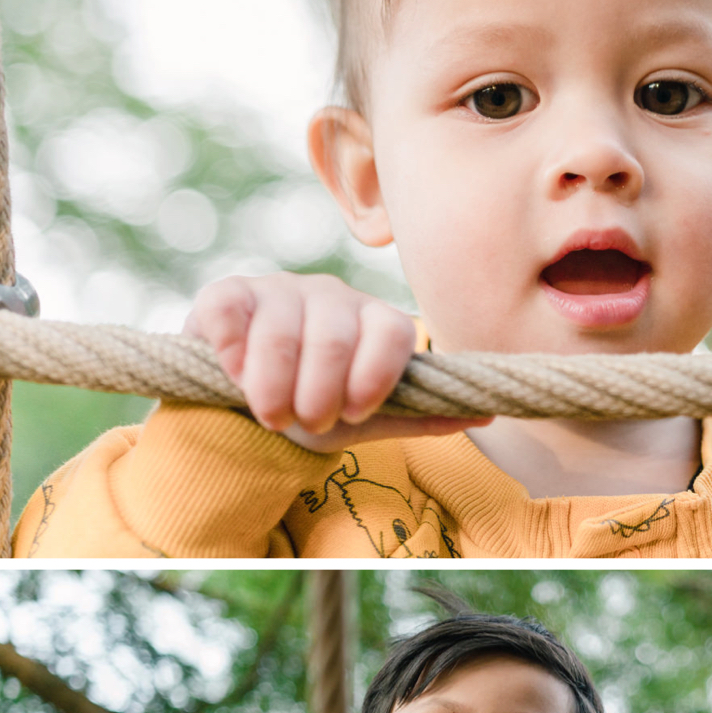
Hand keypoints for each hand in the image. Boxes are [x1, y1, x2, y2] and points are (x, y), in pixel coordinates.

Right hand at [185, 272, 484, 451]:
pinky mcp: (227, 295)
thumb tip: (484, 411)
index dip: (374, 376)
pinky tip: (233, 375)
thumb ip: (415, 414)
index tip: (352, 413)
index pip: (391, 332)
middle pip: (334, 336)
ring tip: (269, 413)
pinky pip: (228, 311)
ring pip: (279, 331)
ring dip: (271, 386)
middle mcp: (330, 297)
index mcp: (371, 320)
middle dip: (317, 393)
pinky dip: (230, 352)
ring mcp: (278, 291)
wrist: (245, 404)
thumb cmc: (311, 405)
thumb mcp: (363, 420)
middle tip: (303, 422)